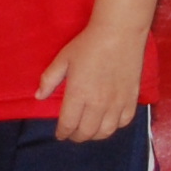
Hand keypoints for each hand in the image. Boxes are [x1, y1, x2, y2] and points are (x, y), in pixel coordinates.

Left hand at [37, 20, 145, 142]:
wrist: (119, 34)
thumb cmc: (88, 44)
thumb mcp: (63, 59)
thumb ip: (49, 79)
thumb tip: (38, 96)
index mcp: (78, 94)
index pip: (68, 124)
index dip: (62, 133)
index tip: (60, 134)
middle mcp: (98, 104)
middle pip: (86, 132)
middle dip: (76, 136)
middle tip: (72, 134)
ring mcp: (117, 103)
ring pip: (106, 132)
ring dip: (95, 135)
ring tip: (89, 131)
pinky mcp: (132, 98)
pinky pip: (124, 122)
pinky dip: (115, 127)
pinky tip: (108, 122)